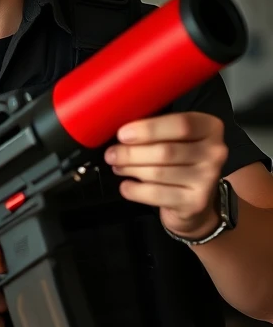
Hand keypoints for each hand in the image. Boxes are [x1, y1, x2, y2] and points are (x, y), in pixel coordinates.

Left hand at [105, 112, 227, 238]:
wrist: (193, 199)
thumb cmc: (177, 161)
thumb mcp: (173, 137)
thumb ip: (154, 130)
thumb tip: (121, 129)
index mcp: (210, 128)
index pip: (181, 124)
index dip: (148, 129)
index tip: (122, 134)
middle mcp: (215, 152)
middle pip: (166, 151)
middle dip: (131, 153)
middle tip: (111, 154)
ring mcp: (208, 179)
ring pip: (158, 172)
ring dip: (130, 169)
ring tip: (117, 166)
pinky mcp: (196, 202)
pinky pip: (156, 194)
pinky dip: (135, 190)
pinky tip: (126, 185)